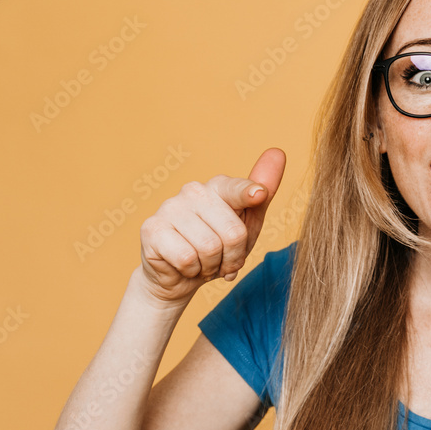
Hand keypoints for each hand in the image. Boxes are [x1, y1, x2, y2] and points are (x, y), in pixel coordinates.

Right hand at [136, 148, 285, 304]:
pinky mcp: (152, 228)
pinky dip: (190, 271)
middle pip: (233, 233)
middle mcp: (193, 191)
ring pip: (210, 248)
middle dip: (232, 257)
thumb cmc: (218, 249)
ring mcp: (169, 207)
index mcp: (218, 188)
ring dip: (211, 266)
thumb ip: (263, 192)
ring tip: (203, 263)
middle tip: (221, 260)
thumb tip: (278, 152)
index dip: (249, 193)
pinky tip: (184, 266)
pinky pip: (187, 258)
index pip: (237, 189)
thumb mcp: (247, 224)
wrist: (180, 277)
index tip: (259, 194)